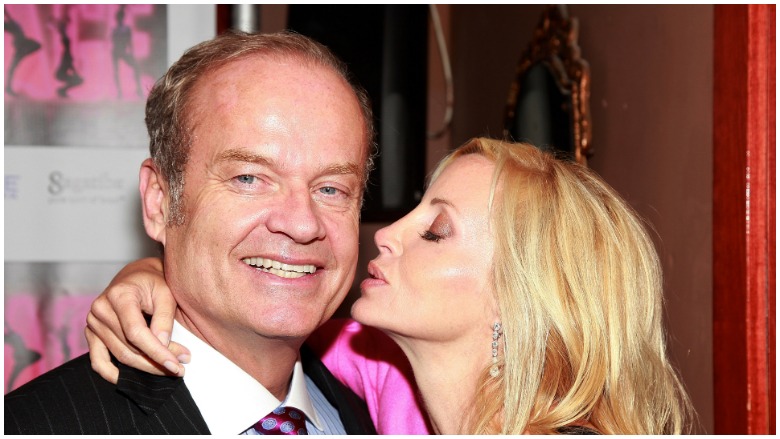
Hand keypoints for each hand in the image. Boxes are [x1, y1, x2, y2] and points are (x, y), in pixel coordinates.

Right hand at [86, 257, 189, 383]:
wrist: (137, 276)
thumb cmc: (154, 282)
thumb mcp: (166, 294)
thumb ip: (164, 318)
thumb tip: (162, 345)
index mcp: (119, 295)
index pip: (136, 332)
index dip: (157, 352)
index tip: (177, 364)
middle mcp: (100, 309)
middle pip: (129, 347)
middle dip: (156, 361)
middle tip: (179, 368)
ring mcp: (93, 322)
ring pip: (119, 356)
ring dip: (145, 367)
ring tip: (168, 369)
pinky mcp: (92, 333)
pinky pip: (98, 360)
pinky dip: (112, 374)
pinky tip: (131, 380)